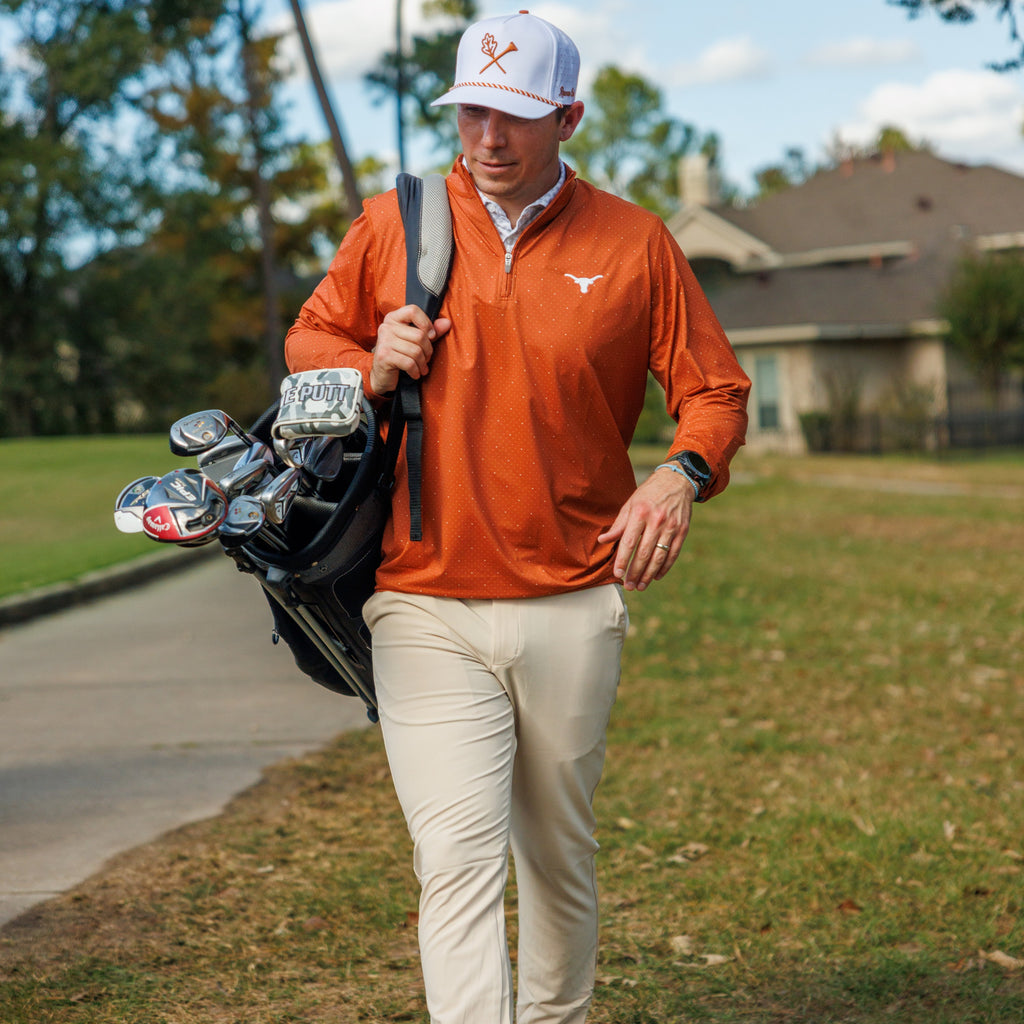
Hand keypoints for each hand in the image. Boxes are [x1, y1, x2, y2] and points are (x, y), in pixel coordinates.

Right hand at [370, 305, 451, 395]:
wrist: (381, 375)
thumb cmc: (400, 355)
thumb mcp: (415, 341)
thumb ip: (431, 331)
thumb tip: (447, 322)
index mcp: (394, 318)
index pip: (413, 310)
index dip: (426, 323)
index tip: (431, 336)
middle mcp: (387, 327)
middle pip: (419, 335)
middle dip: (428, 351)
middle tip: (426, 358)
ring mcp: (384, 341)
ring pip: (416, 351)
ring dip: (422, 363)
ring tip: (421, 367)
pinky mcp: (384, 356)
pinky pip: (409, 363)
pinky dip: (416, 371)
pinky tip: (415, 373)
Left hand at [597, 468, 694, 590]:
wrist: (676, 481)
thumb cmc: (648, 494)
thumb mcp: (630, 504)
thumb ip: (618, 525)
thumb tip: (603, 540)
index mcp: (640, 513)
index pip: (629, 542)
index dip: (622, 560)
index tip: (617, 574)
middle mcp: (656, 520)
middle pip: (644, 553)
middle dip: (635, 572)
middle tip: (628, 585)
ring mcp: (671, 527)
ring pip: (659, 557)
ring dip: (648, 574)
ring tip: (640, 586)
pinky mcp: (682, 531)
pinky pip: (673, 554)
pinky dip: (665, 567)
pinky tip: (656, 576)